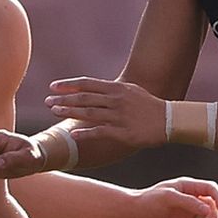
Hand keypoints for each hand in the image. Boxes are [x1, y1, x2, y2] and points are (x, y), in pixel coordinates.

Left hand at [45, 77, 169, 152]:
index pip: (87, 83)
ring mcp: (119, 116)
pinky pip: (99, 131)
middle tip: (47, 101)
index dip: (68, 85)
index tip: (53, 86)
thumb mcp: (131, 91)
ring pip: (88, 113)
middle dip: (64, 99)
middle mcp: (116, 100)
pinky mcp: (122, 132)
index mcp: (117, 88)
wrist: (169, 120)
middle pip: (84, 98)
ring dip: (69, 112)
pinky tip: (73, 134)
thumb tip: (93, 89)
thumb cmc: (149, 105)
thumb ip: (112, 90)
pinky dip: (85, 132)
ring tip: (54, 112)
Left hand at [124, 178, 217, 217]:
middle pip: (213, 205)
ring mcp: (189, 212)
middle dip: (213, 215)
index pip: (211, 189)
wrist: (132, 215)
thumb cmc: (147, 201)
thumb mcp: (168, 197)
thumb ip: (188, 202)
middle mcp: (191, 198)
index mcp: (188, 187)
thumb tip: (207, 209)